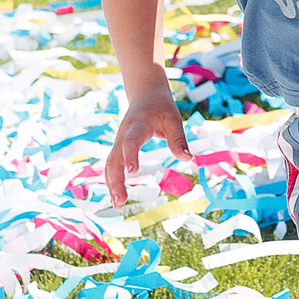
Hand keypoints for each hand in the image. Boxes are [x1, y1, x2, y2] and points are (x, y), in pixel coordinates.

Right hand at [104, 84, 190, 205]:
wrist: (145, 94)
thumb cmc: (161, 107)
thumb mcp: (174, 119)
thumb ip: (178, 138)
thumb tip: (188, 158)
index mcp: (137, 125)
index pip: (131, 142)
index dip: (131, 155)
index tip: (133, 171)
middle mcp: (123, 135)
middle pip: (115, 158)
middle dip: (116, 179)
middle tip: (121, 200)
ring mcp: (118, 142)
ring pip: (110, 164)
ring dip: (112, 184)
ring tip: (118, 205)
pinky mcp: (119, 148)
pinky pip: (112, 165)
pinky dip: (112, 180)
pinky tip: (116, 196)